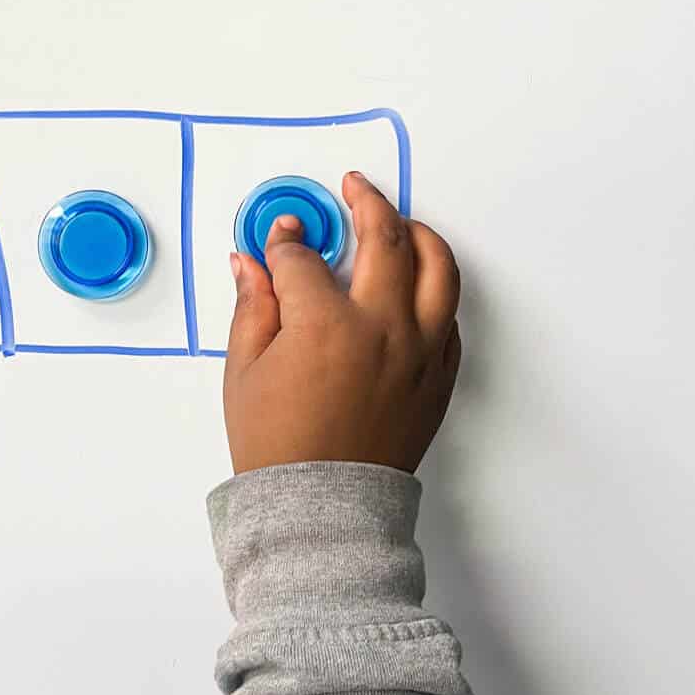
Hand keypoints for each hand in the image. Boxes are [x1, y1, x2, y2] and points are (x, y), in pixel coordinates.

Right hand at [223, 173, 460, 475]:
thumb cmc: (278, 447)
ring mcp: (420, 350)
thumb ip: (253, 305)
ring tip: (399, 224)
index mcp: (326, 324)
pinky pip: (450, 316)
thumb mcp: (244, 371)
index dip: (285, 243)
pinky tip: (414, 285)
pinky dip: (434, 290)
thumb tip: (252, 260)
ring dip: (418, 234)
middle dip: (365, 202)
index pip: (304, 259)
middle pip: (384, 238)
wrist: (321, 507)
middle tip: (353, 187)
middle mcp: (383, 327)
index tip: (280, 237)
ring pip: (438, 266)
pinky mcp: (440, 375)